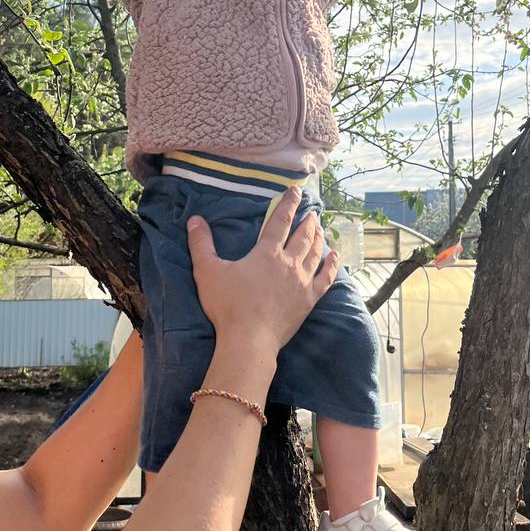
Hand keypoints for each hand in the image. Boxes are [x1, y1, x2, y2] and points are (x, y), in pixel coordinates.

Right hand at [186, 188, 338, 349]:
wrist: (249, 339)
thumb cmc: (228, 305)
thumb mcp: (208, 271)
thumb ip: (201, 244)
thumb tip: (195, 220)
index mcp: (266, 252)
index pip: (280, 221)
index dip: (288, 203)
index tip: (296, 191)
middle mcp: (288, 262)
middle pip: (303, 235)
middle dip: (308, 221)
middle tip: (313, 211)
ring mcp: (302, 281)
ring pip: (315, 253)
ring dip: (319, 238)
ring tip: (321, 228)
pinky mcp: (309, 300)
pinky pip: (325, 278)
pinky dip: (331, 265)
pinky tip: (334, 257)